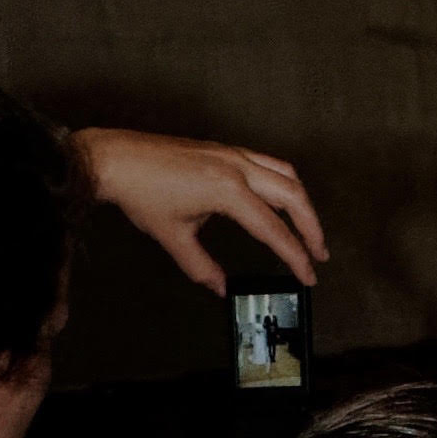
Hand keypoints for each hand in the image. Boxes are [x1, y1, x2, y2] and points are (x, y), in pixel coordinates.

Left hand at [74, 127, 326, 294]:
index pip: (273, 229)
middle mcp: (237, 167)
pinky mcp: (225, 150)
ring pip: (285, 173)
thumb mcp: (174, 238)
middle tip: (319, 254)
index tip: (308, 275)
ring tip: (308, 228)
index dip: (295, 256)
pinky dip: (283, 182)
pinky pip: (267, 162)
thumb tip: (220, 288)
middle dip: (311, 226)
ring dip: (302, 202)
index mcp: (228, 190)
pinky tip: (282, 201)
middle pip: (292, 195)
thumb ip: (202, 267)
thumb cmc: (141, 194)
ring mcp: (232, 154)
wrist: (117, 159)